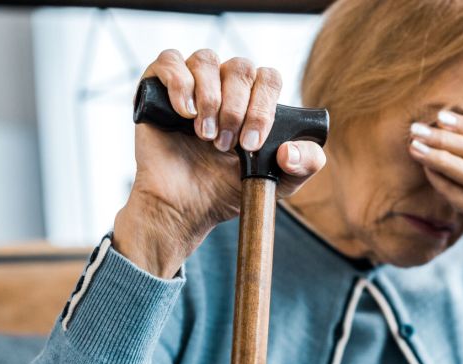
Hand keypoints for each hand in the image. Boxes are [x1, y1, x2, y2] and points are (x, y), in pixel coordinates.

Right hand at [114, 49, 326, 277]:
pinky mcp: (158, 85)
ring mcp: (192, 82)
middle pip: (241, 67)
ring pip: (206, 59)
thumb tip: (290, 149)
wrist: (183, 207)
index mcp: (254, 99)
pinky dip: (179, 84)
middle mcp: (225, 84)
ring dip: (210, 99)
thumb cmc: (225, 190)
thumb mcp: (277, 183)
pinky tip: (184, 113)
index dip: (262, 107)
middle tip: (225, 145)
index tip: (251, 144)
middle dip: (237, 109)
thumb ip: (305, 165)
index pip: (269, 78)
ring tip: (204, 135)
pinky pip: (170, 60)